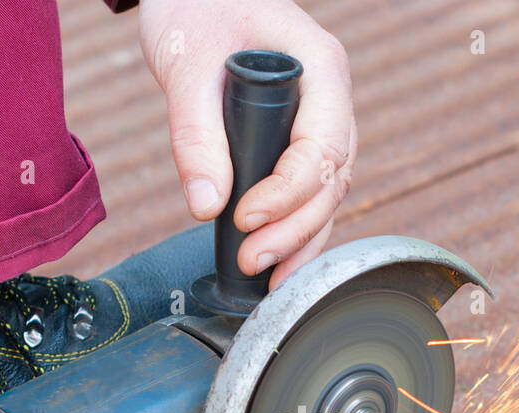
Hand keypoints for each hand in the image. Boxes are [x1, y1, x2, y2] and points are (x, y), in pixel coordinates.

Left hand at [139, 0, 356, 286]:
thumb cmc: (195, 6)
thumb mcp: (185, 63)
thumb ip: (195, 134)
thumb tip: (205, 205)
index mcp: (320, 66)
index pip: (321, 146)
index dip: (287, 192)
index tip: (244, 218)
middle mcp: (331, 97)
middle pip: (333, 179)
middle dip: (296, 228)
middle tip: (252, 262)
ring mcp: (321, 119)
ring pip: (329, 192)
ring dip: (301, 239)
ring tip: (265, 280)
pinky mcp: (299, 138)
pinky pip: (310, 190)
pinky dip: (296, 229)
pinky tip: (276, 263)